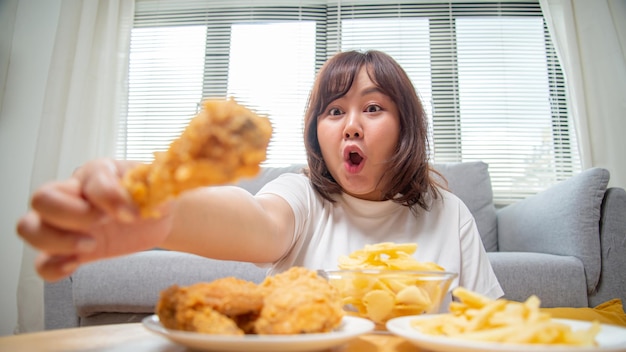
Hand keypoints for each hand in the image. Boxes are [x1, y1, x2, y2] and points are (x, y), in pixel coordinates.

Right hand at [16, 158, 172, 280]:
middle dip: (71, 215)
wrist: (157, 216)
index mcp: (98, 173)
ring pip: (29, 227)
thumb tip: (143, 204)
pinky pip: (41, 262)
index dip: (110, 198)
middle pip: (42, 198)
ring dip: (55, 240)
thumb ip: (153, 191)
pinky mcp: (69, 250)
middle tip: (102, 224)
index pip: (92, 180)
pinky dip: (52, 267)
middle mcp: (74, 195)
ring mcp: (67, 224)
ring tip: (90, 245)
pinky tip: (76, 265)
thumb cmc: (153, 195)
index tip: (133, 214)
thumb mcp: (159, 188)